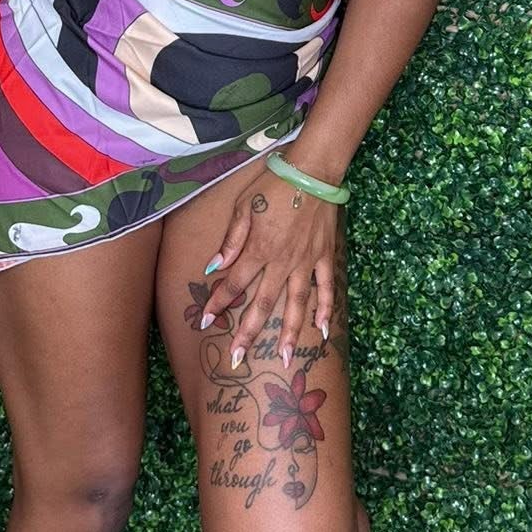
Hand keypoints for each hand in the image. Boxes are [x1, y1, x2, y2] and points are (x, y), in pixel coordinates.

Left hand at [199, 162, 337, 369]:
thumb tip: (214, 267)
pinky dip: (326, 309)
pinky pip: (326, 287)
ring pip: (296, 304)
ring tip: (287, 358)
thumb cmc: (273, 186)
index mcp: (259, 250)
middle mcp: (282, 262)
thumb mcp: (244, 207)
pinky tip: (324, 330)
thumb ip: (231, 240)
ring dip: (291, 333)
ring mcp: (306, 262)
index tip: (205, 322)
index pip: (234, 284)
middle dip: (248, 333)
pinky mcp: (324, 256)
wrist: (312, 171)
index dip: (218, 303)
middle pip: (263, 304)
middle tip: (238, 360)